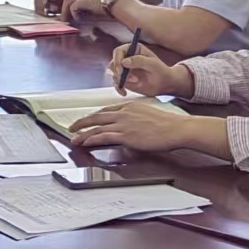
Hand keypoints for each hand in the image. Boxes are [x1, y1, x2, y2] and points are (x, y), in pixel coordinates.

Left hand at [61, 0, 112, 21]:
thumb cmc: (108, 8)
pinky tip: (78, 19)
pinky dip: (73, 14)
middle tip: (63, 19)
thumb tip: (79, 19)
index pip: (72, 0)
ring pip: (67, 2)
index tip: (67, 16)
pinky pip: (73, 7)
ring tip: (66, 21)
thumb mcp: (95, 9)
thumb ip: (86, 11)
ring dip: (65, 12)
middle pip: (67, 0)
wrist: (115, 4)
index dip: (68, 9)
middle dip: (63, 10)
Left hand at [68, 100, 188, 152]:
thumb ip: (136, 118)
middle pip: (96, 117)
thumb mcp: (148, 114)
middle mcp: (123, 113)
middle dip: (82, 122)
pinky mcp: (126, 135)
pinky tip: (85, 141)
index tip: (87, 120)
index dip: (94, 116)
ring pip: (97, 127)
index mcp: (129, 107)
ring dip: (83, 133)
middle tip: (72, 127)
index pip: (106, 111)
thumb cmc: (168, 124)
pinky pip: (104, 136)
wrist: (176, 128)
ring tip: (74, 138)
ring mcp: (123, 123)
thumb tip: (132, 126)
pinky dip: (92, 138)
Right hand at [108, 44, 190, 98]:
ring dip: (122, 80)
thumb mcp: (153, 64)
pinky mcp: (124, 79)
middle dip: (119, 72)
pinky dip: (119, 88)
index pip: (118, 51)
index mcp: (133, 49)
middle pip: (113, 62)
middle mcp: (126, 57)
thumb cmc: (161, 71)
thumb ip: (140, 61)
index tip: (121, 70)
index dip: (117, 60)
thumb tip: (124, 62)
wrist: (164, 84)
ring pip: (114, 73)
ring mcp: (124, 69)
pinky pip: (116, 83)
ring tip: (136, 82)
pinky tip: (124, 93)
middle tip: (130, 79)